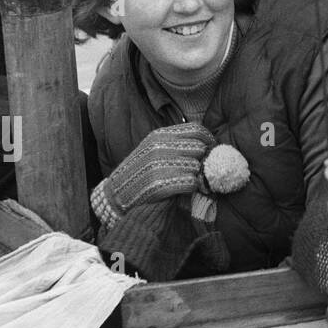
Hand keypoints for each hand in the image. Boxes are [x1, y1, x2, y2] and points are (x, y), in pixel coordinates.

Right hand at [93, 122, 215, 223]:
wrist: (116, 196)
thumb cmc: (140, 173)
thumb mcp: (153, 149)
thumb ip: (176, 143)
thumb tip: (207, 143)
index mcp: (159, 136)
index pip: (196, 130)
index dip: (208, 140)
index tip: (211, 149)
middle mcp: (159, 147)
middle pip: (199, 148)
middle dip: (202, 160)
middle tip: (200, 169)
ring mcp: (158, 165)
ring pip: (197, 166)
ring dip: (197, 175)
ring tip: (189, 180)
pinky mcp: (160, 185)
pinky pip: (191, 182)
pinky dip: (192, 187)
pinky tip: (184, 188)